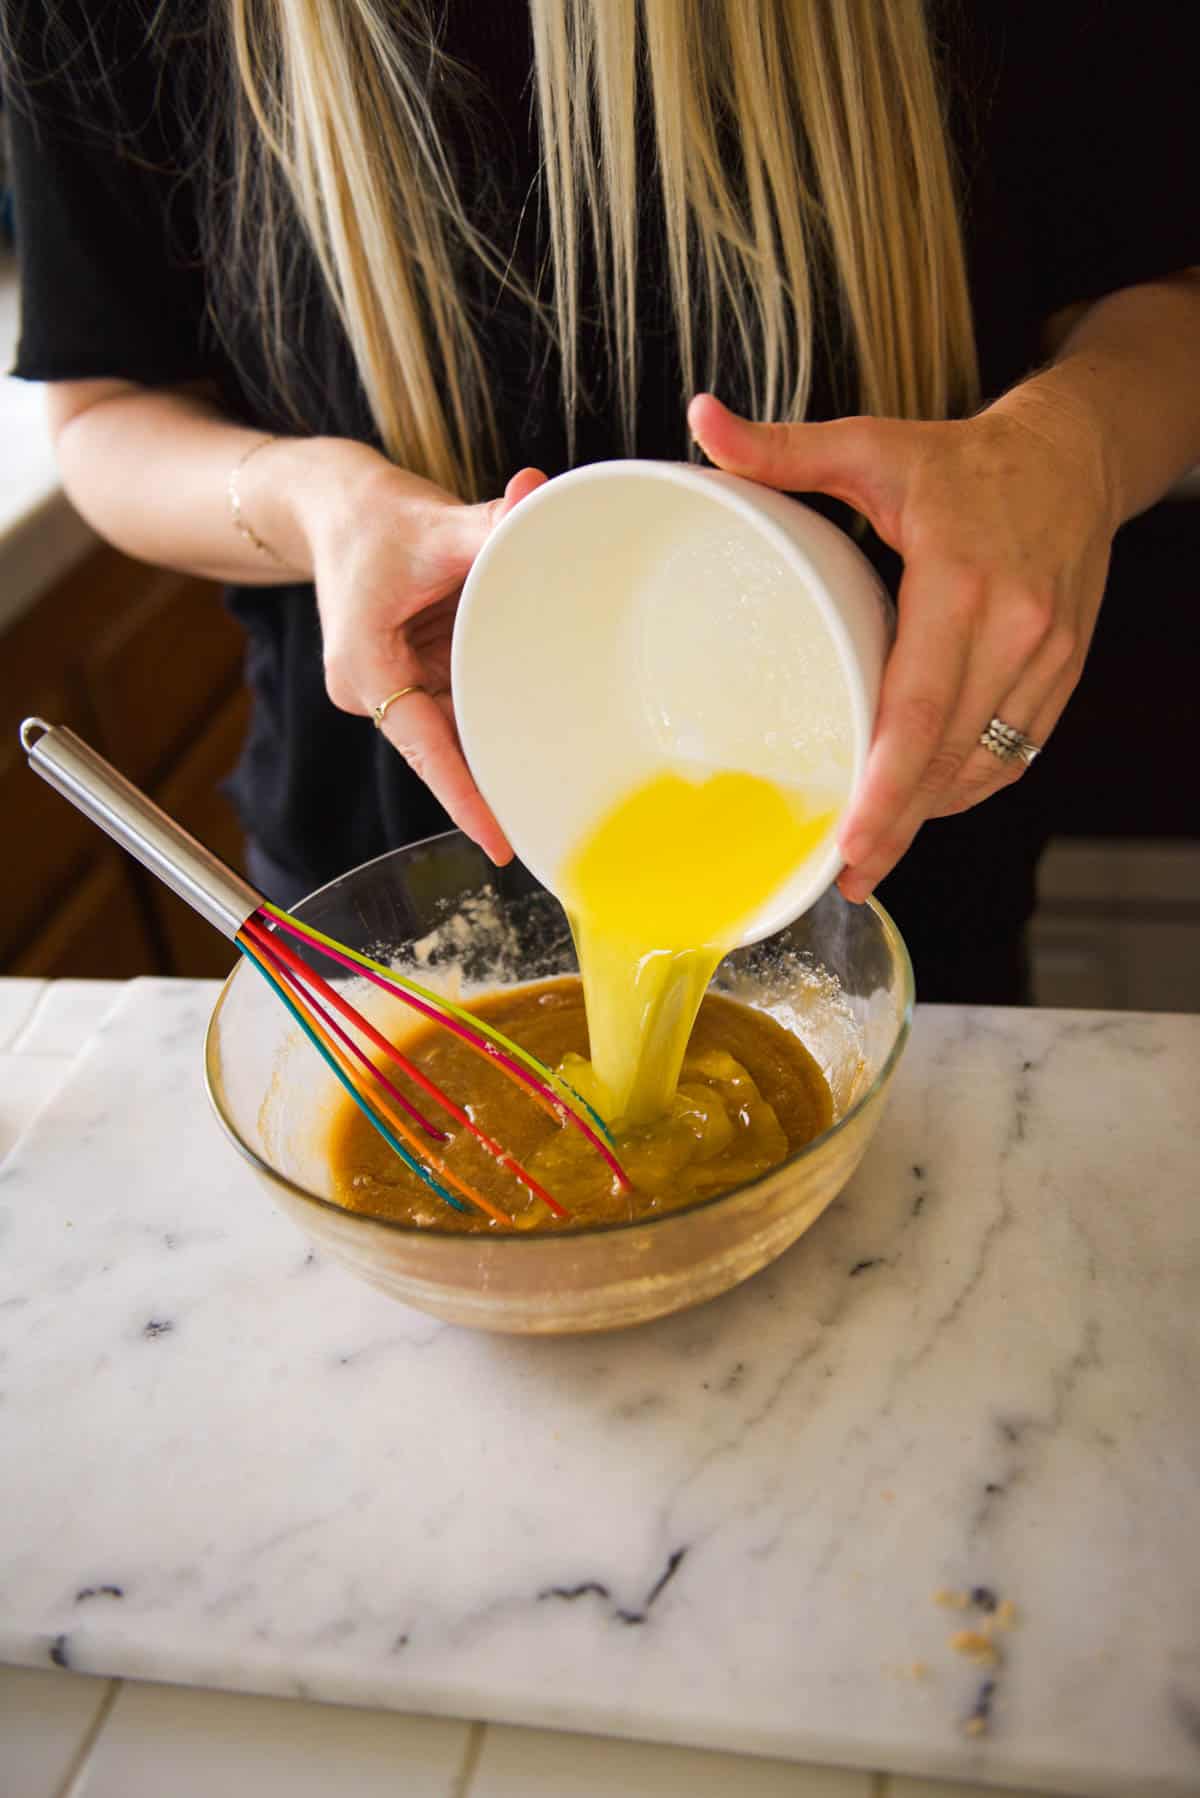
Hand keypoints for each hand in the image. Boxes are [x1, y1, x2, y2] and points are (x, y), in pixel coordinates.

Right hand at [282, 444, 545, 862]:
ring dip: (499, 733)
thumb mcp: (431, 522)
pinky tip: (537, 718)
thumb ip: (489, 520)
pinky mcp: (414, 673)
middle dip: (494, 776)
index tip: (497, 844)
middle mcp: (374, 688)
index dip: (464, 797)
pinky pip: (459, 702)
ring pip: (456, 728)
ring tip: (560, 771)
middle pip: (445, 748)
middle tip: (557, 815)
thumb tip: (539, 493)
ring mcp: (395, 685)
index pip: (425, 749)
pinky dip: (493, 703)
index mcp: (364, 668)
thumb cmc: (369, 517)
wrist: (331, 504)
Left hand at [688, 390, 1117, 901]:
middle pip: (951, 756)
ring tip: (879, 846)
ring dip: (933, 810)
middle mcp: (1015, 628)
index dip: (887, 787)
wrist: (1074, 453)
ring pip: (988, 763)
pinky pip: (1017, 751)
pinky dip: (971, 783)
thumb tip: (700, 421)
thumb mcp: (872, 445)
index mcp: (961, 582)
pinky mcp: (1065, 672)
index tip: (852, 844)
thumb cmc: (964, 460)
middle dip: (900, 824)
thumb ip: (784, 448)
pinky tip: (929, 799)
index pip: (921, 708)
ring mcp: (1048, 657)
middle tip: (850, 875)